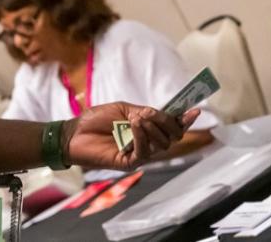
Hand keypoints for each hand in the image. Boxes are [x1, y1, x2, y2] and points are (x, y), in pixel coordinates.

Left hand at [64, 102, 198, 170]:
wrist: (75, 133)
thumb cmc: (96, 120)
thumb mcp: (123, 108)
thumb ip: (144, 112)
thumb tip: (161, 114)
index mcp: (147, 128)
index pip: (172, 126)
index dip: (184, 120)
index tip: (195, 110)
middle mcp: (147, 142)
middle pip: (172, 137)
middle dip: (166, 122)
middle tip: (151, 114)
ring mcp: (139, 153)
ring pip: (161, 144)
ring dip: (152, 127)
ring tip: (135, 119)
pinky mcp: (129, 163)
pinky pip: (144, 151)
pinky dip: (141, 135)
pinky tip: (133, 125)